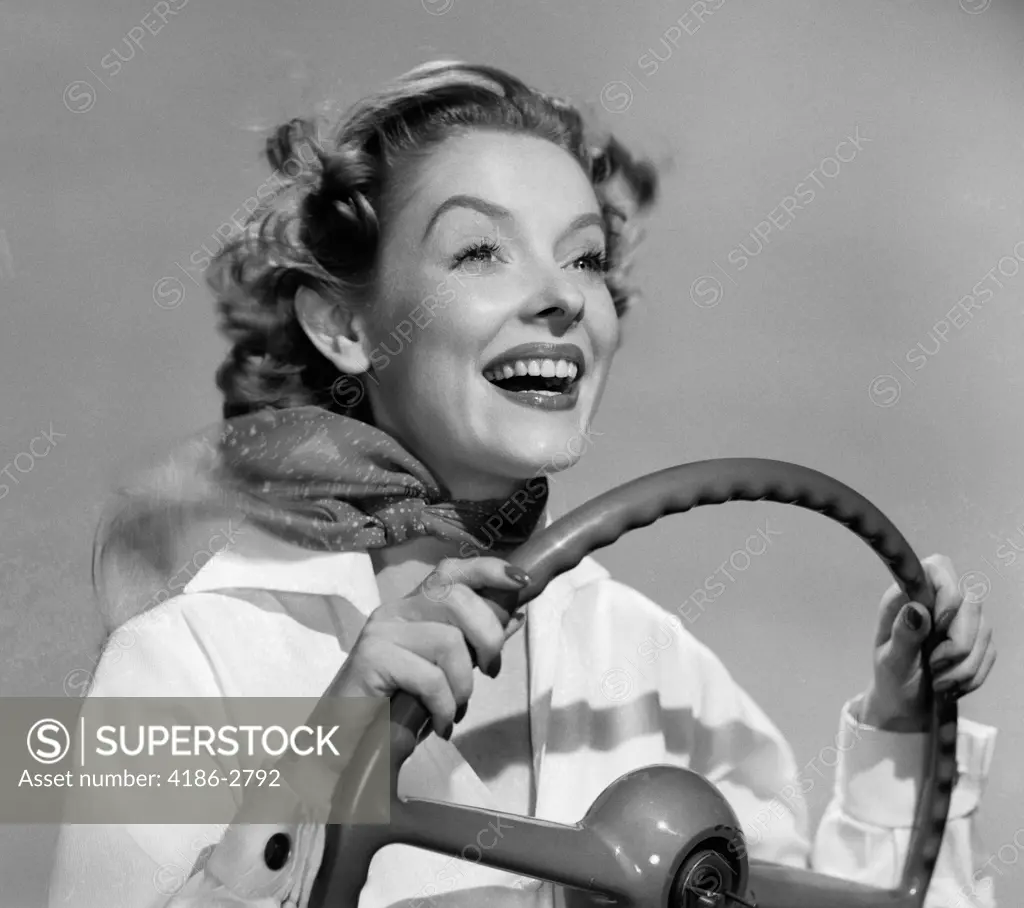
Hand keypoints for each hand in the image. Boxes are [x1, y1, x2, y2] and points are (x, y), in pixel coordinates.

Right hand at [323, 556, 529, 738]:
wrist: (343, 743)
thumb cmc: (395, 706)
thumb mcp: (444, 671)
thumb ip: (474, 644)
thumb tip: (514, 615)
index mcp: (413, 607)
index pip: (451, 570)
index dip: (488, 570)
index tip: (520, 580)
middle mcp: (395, 610)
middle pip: (457, 598)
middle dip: (488, 637)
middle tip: (488, 672)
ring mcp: (381, 631)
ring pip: (448, 641)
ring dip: (462, 685)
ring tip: (451, 710)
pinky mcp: (371, 657)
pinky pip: (430, 676)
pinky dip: (443, 706)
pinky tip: (438, 723)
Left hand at [860, 554, 996, 731]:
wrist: (907, 706)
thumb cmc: (892, 680)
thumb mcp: (891, 662)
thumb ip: (903, 636)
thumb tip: (917, 608)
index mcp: (905, 598)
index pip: (937, 568)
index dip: (948, 591)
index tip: (939, 625)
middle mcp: (934, 603)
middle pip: (970, 601)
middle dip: (958, 642)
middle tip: (934, 665)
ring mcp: (958, 621)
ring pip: (984, 629)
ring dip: (964, 665)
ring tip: (938, 682)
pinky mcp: (976, 641)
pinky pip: (990, 652)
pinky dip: (972, 675)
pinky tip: (951, 686)